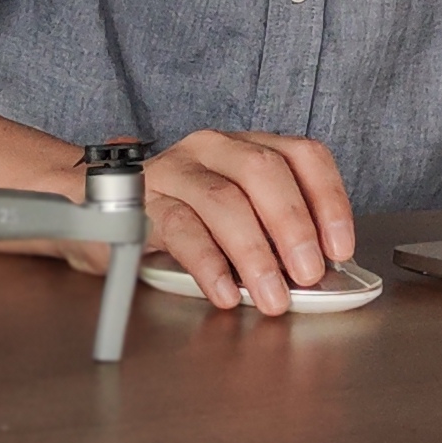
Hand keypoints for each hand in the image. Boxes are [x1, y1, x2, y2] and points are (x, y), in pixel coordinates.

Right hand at [141, 127, 354, 314]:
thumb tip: (317, 271)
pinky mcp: (143, 203)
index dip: (329, 200)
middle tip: (309, 273)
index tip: (340, 247)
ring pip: (224, 201)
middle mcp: (213, 148)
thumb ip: (273, 235)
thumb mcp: (236, 218)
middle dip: (293, 225)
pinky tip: (225, 291)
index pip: (303, 155)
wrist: (101, 211)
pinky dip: (209, 265)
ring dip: (255, 253)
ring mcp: (175, 171)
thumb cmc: (181, 215)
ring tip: (270, 295)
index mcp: (247, 146)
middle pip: (264, 171)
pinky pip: (181, 230)